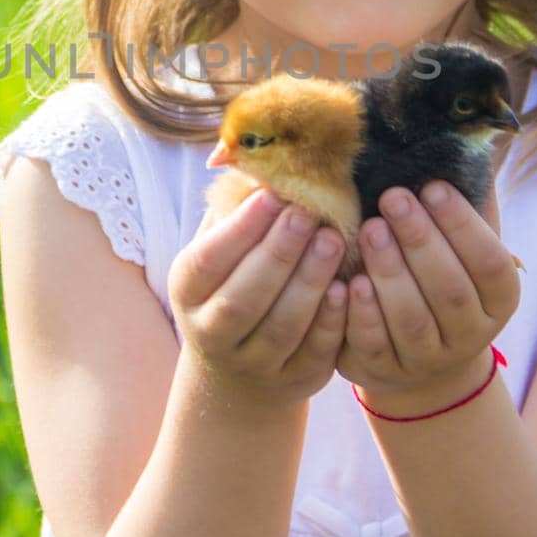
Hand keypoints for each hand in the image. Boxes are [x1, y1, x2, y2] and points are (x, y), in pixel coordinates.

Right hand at [168, 189, 349, 407]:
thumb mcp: (221, 247)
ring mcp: (253, 364)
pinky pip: (315, 353)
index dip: (241, 230)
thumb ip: (232, 207)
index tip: (274, 195)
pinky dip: (331, 322)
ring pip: (281, 328)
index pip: (209, 260)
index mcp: (189, 290)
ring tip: (333, 240)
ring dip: (309, 283)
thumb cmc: (234, 280)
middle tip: (309, 213)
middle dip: (278, 253)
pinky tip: (348, 287)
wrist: (239, 367)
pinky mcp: (294, 381)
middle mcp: (212, 333)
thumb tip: (251, 154)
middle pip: (243, 298)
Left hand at [337, 181, 520, 411]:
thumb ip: (468, 202)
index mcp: (499, 298)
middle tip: (392, 197)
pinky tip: (350, 281)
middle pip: (450, 290)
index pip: (490, 262)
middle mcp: (472, 335)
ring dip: (391, 272)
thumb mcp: (461, 244)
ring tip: (370, 231)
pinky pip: (375, 345)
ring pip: (412, 319)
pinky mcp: (386, 371)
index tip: (432, 186)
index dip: (462, 224)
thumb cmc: (440, 273)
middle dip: (420, 240)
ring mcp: (429, 360)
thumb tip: (466, 138)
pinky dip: (362, 314)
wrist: (418, 350)